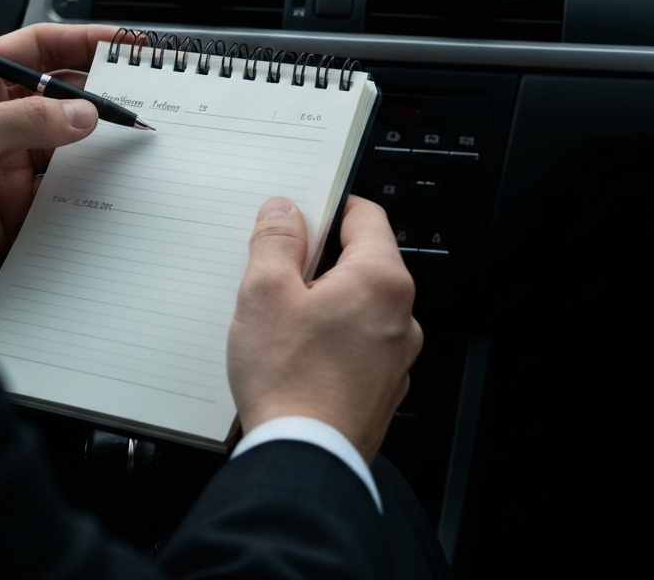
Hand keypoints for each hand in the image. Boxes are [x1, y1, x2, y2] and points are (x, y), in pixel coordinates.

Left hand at [0, 23, 118, 284]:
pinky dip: (84, 183)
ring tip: (131, 135)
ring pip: (63, 140)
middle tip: (137, 92)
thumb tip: (82, 114)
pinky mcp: (12, 202)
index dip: (80, 43)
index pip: (34, 50)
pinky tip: (105, 179)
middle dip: (95, 92)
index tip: (122, 42)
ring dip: (94, 138)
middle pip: (55, 93)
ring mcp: (2, 159)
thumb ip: (27, 120)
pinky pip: (59, 186)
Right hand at [227, 195, 422, 464]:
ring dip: (322, 299)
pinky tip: (294, 351)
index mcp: (381, 281)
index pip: (366, 215)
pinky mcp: (381, 387)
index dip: (328, 205)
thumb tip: (283, 211)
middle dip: (317, 257)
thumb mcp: (265, 291)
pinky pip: (356, 342)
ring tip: (278, 317)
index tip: (299, 211)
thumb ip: (276, 240)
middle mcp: (401, 316)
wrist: (304, 460)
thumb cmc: (289, 379)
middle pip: (360, 260)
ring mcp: (396, 356)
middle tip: (274, 268)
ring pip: (357, 304)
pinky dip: (330, 336)